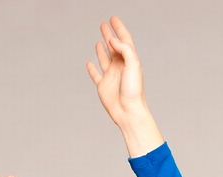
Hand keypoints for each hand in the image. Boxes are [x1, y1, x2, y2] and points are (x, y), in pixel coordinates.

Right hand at [86, 17, 162, 155]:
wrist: (128, 112)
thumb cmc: (134, 91)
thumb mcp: (133, 65)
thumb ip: (124, 49)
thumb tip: (113, 41)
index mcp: (129, 60)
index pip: (124, 40)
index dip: (119, 28)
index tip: (113, 19)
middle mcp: (120, 67)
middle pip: (114, 47)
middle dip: (109, 35)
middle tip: (104, 25)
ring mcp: (111, 76)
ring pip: (105, 59)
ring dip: (102, 49)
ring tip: (100, 40)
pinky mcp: (103, 86)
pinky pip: (96, 75)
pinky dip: (92, 69)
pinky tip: (89, 63)